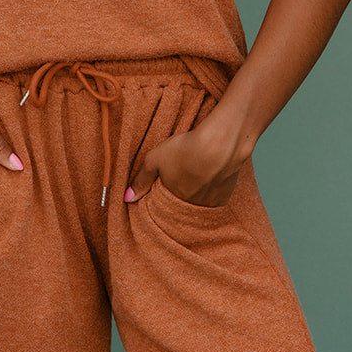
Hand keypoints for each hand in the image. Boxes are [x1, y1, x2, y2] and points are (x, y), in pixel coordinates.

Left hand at [124, 119, 240, 207]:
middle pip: (182, 205)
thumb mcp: (155, 160)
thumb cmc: (185, 149)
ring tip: (195, 174)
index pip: (163, 206)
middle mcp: (192, 207)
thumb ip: (141, 180)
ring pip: (198, 202)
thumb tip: (126, 199)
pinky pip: (214, 198)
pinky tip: (209, 176)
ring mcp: (210, 203)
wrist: (220, 144)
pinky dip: (210, 190)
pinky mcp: (226, 196)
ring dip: (196, 193)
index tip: (163, 184)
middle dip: (179, 194)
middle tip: (181, 176)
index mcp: (173, 201)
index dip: (162, 195)